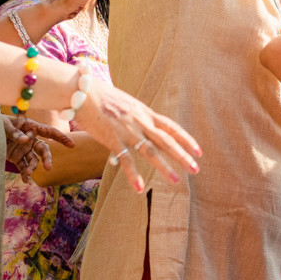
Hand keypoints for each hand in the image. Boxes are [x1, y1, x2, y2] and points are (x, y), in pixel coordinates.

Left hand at [2, 115, 72, 176]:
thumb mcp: (3, 125)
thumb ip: (14, 132)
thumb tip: (25, 140)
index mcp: (30, 127)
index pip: (49, 132)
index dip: (61, 138)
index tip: (72, 145)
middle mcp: (30, 139)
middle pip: (44, 149)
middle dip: (47, 158)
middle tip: (48, 167)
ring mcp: (24, 149)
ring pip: (34, 160)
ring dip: (33, 167)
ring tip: (27, 174)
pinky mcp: (17, 157)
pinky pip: (24, 166)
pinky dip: (25, 174)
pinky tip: (26, 180)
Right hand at [70, 74, 201, 191]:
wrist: (81, 91)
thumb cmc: (102, 97)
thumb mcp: (127, 104)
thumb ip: (138, 116)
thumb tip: (145, 126)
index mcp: (145, 113)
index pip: (172, 127)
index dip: (186, 140)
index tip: (199, 152)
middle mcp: (140, 122)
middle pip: (166, 141)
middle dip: (183, 156)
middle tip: (196, 169)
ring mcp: (127, 131)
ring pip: (150, 151)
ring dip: (164, 167)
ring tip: (176, 180)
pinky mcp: (112, 139)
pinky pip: (125, 160)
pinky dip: (133, 175)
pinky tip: (140, 188)